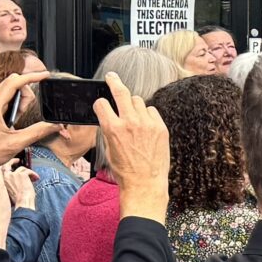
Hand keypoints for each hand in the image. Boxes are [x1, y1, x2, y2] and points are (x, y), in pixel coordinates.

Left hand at [0, 71, 59, 183]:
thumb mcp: (16, 143)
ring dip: (19, 101)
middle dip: (25, 93)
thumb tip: (54, 125)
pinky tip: (12, 121)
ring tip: (17, 120)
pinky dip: (13, 106)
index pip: (15, 82)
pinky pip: (5, 99)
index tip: (44, 76)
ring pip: (9, 90)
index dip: (32, 77)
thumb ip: (38, 132)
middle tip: (25, 112)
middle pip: (13, 83)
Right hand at [1, 164, 36, 205]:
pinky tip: (36, 178)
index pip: (3, 169)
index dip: (8, 165)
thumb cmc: (18, 201)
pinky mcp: (22, 174)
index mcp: (2, 181)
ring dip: (29, 172)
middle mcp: (6, 176)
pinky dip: (34, 174)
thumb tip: (20, 179)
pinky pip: (29, 171)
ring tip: (34, 178)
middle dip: (13, 161)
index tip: (12, 163)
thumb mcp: (10, 191)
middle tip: (18, 160)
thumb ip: (12, 183)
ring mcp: (14, 174)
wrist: (22, 203)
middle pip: (9, 164)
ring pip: (22, 169)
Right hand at [94, 75, 170, 223]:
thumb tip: (108, 115)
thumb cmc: (125, 171)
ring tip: (132, 117)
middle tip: (112, 77)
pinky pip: (151, 111)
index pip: (102, 103)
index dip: (100, 104)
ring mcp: (147, 124)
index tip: (101, 103)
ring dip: (132, 106)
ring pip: (138, 101)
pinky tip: (145, 126)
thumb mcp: (109, 149)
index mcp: (113, 129)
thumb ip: (108, 129)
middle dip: (114, 82)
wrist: (145, 184)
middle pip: (121, 92)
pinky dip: (147, 115)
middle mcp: (130, 123)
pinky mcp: (160, 127)